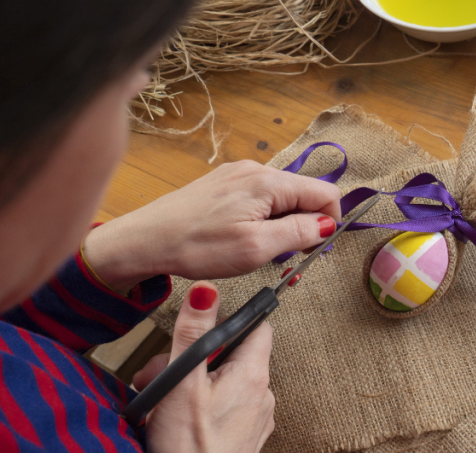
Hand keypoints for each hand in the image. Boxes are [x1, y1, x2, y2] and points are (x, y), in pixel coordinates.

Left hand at [83, 159, 340, 291]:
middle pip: (304, 193)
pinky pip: (260, 198)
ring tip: (264, 252)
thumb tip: (327, 224)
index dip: (329, 223)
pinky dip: (265, 220)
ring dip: (284, 225)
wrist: (145, 240)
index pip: (325, 192)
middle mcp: (256, 169)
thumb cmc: (198, 246)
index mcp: (268, 182)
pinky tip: (246, 239)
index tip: (315, 250)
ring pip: (282, 197)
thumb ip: (298, 233)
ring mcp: (238, 174)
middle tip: (288, 259)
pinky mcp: (224, 183)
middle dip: (306, 226)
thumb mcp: (256, 247)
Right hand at [132, 281, 274, 452]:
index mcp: (253, 375)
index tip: (202, 326)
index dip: (229, 320)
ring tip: (161, 401)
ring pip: (225, 382)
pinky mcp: (244, 439)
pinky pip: (225, 408)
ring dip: (192, 384)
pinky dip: (200, 406)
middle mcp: (263, 395)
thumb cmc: (187, 449)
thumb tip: (207, 291)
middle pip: (232, 355)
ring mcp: (256, 420)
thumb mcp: (182, 381)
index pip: (257, 326)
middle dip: (195, 358)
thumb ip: (193, 333)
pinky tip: (175, 420)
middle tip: (161, 374)